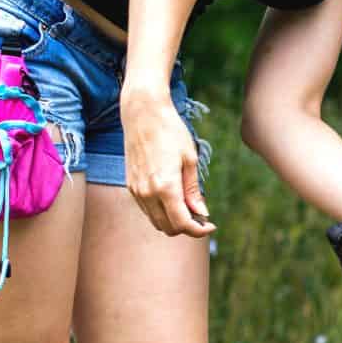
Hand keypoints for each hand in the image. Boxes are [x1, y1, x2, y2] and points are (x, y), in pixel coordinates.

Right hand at [120, 85, 215, 237]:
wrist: (142, 112)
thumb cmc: (170, 132)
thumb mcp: (190, 160)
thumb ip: (193, 191)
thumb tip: (201, 213)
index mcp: (165, 187)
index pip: (182, 224)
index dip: (199, 230)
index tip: (211, 225)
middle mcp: (147, 192)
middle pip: (168, 228)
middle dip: (187, 228)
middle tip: (201, 216)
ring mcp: (136, 190)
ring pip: (156, 222)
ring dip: (173, 221)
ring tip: (189, 207)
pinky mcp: (130, 185)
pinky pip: (147, 210)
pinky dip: (161, 212)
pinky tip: (173, 200)